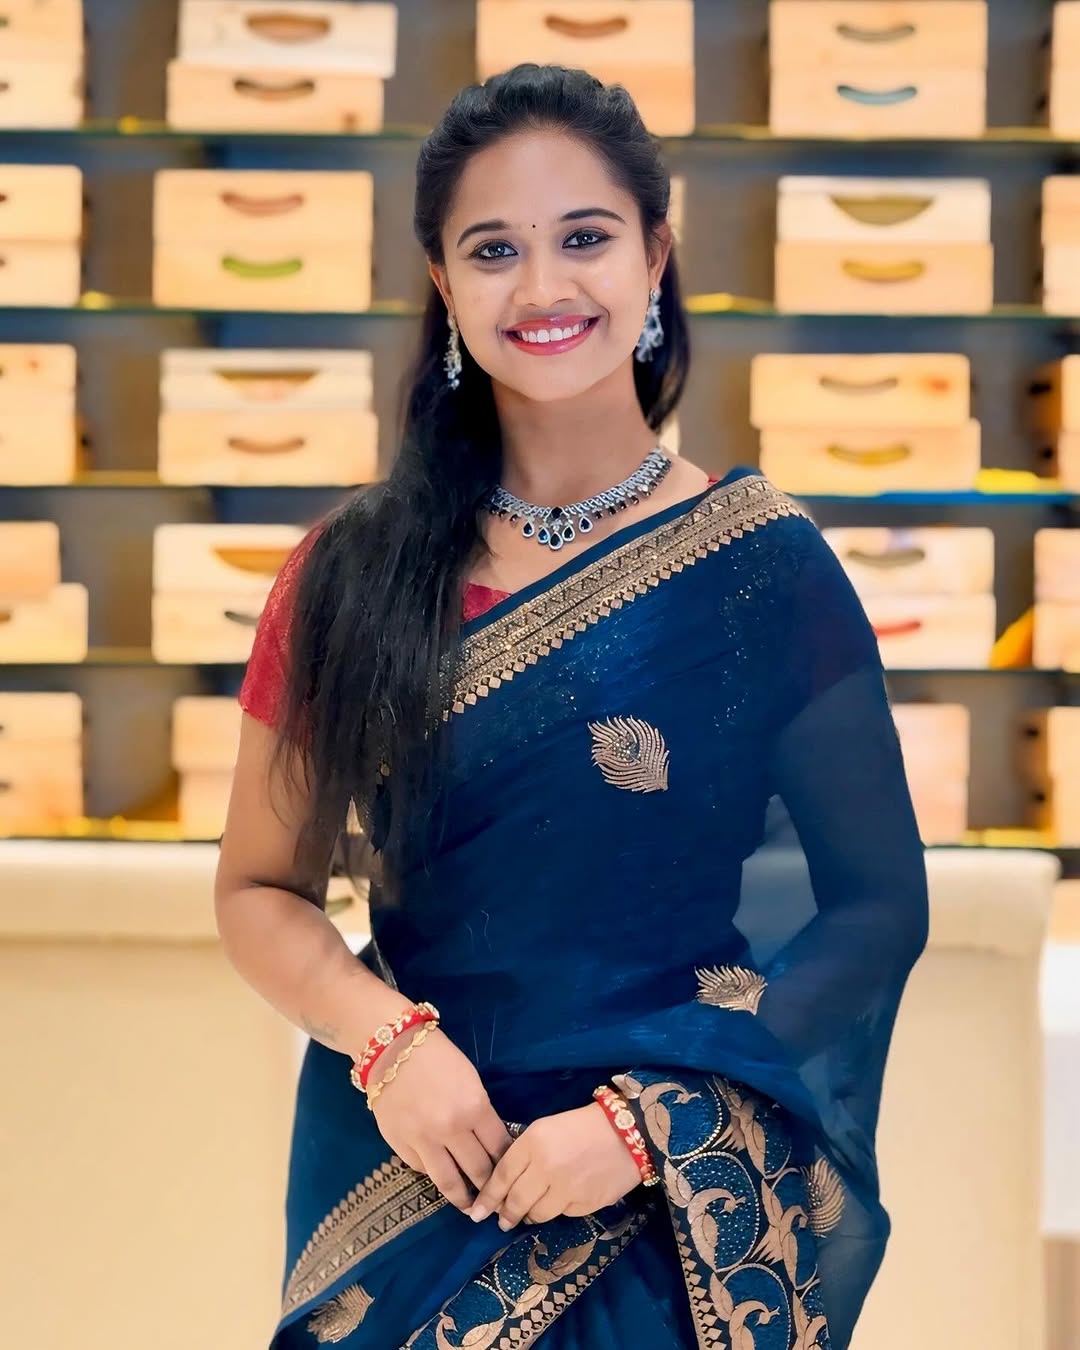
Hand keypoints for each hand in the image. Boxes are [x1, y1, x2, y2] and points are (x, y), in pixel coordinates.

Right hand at [368, 1025, 513, 1212]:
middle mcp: (451, 1130)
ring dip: (463, 1199)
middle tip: (496, 1200)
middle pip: (478, 1171)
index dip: (508, 1165)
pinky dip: (433, 1174)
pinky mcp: (400, 1146)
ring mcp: (423, 1141)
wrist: (391, 1049)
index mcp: (474, 1109)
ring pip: (449, 1182)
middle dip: (490, 1188)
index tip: (512, 1176)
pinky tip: (442, 1177)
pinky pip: (423, 1169)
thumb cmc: (437, 1057)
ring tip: (471, 1208)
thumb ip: (480, 1113)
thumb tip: (490, 1142)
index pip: (500, 1149)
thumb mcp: (470, 1080)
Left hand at [466, 1103, 642, 1230]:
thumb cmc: (581, 1126)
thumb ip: (523, 1154)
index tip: (477, 1212)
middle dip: (505, 1214)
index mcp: (533, 1143)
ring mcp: (566, 1188)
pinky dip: (555, 1211)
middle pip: (515, 1201)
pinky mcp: (584, 1204)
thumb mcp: (545, 1129)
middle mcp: (545, 1167)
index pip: (501, 1176)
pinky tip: (556, 1204)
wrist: (627, 1132)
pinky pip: (561, 1214)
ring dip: (527, 1216)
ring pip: (536, 1213)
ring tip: (526, 1215)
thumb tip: (504, 1184)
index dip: (487, 1197)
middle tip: (501, 1221)